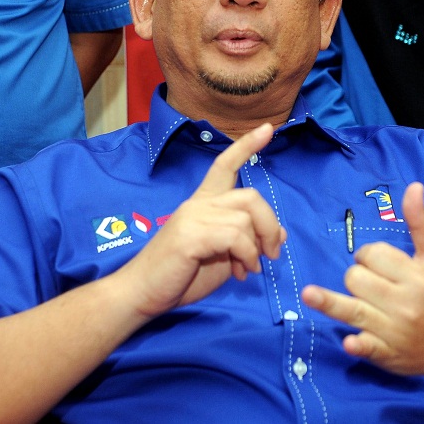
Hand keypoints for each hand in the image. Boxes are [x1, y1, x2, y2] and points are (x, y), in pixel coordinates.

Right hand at [124, 123, 285, 320]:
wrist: (142, 294)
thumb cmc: (180, 277)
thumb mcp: (224, 257)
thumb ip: (248, 242)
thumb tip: (280, 233)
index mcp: (203, 204)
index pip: (224, 165)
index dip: (246, 146)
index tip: (268, 129)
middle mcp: (198, 204)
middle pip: (250, 196)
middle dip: (270, 225)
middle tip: (272, 254)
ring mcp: (192, 216)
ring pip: (245, 218)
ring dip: (256, 248)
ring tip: (248, 269)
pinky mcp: (190, 234)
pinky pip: (235, 236)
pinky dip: (246, 256)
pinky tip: (240, 272)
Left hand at [301, 182, 423, 378]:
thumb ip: (421, 222)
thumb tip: (413, 186)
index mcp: (418, 276)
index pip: (374, 255)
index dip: (370, 256)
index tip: (379, 264)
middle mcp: (406, 303)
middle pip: (357, 280)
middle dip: (356, 277)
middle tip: (370, 284)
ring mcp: (395, 331)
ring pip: (353, 309)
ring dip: (329, 302)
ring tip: (308, 295)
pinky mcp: (387, 354)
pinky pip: (368, 348)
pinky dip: (358, 345)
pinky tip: (349, 342)